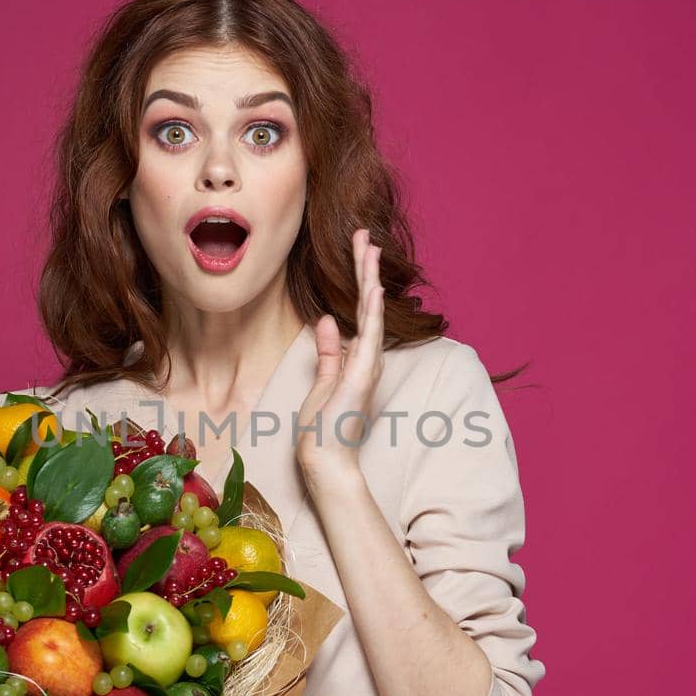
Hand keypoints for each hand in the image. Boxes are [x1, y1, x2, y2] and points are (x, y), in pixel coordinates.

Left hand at [296, 228, 383, 488]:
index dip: (358, 279)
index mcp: (357, 358)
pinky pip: (370, 337)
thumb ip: (329, 352)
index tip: (357, 250)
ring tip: (369, 247)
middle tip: (364, 235)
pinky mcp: (362, 376)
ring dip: (370, 279)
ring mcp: (367, 366)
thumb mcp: (321, 382)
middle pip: (368, 304)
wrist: (325, 460)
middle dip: (365, 268)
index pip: (359, 310)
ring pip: (371, 313)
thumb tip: (328, 322)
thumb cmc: (323, 429)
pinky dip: (373, 312)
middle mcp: (367, 358)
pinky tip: (374, 289)